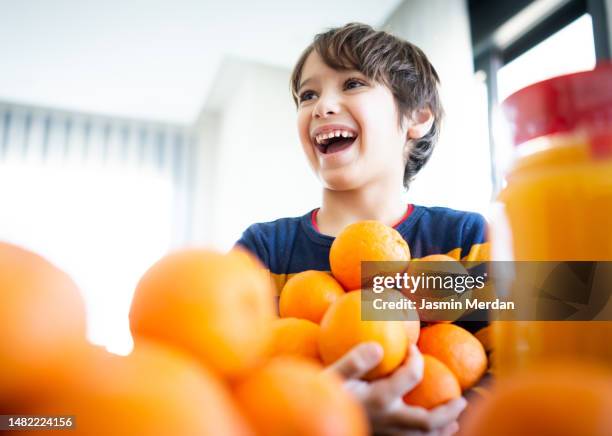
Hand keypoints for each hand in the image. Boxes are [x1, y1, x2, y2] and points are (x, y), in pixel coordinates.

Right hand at [325, 343, 465, 435]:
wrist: (312, 423)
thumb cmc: (318, 396)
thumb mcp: (332, 375)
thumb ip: (354, 361)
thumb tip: (378, 346)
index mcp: (379, 399)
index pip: (410, 377)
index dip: (417, 360)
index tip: (414, 347)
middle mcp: (387, 420)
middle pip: (427, 422)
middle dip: (447, 410)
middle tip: (462, 399)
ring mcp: (386, 434)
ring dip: (442, 430)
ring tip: (455, 421)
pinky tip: (431, 432)